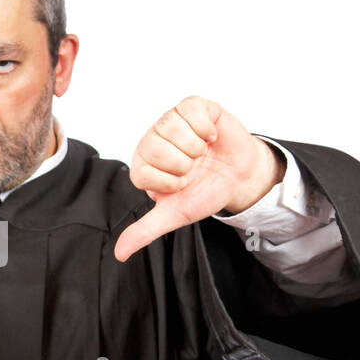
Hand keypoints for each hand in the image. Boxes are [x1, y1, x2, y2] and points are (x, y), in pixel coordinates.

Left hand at [113, 96, 280, 261]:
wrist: (240, 178)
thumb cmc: (204, 191)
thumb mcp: (175, 214)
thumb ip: (145, 231)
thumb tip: (119, 254)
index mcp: (143, 163)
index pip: (142, 171)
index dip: (169, 182)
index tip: (181, 184)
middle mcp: (152, 139)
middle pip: (155, 147)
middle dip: (183, 165)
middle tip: (193, 168)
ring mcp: (172, 120)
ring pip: (173, 128)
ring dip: (196, 147)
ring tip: (203, 152)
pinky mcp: (193, 106)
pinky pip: (192, 110)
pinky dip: (207, 128)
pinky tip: (210, 136)